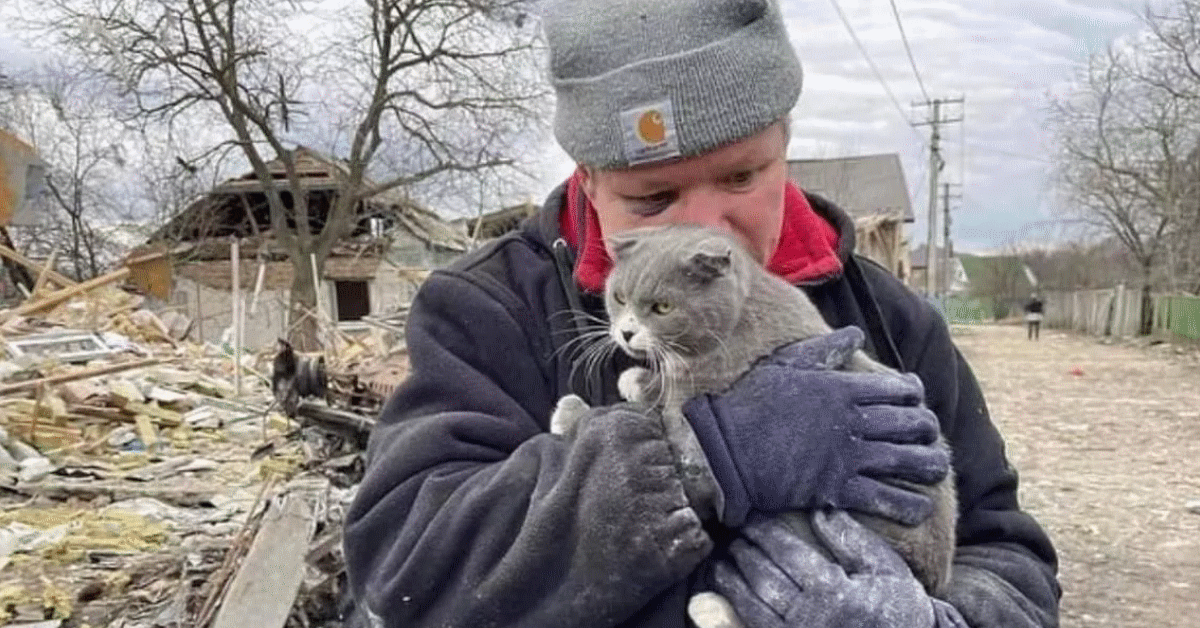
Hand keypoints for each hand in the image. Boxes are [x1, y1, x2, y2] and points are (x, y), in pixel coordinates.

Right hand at [682, 326, 949, 526]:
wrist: (724, 449)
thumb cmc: (751, 403)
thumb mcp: (786, 364)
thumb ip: (825, 349)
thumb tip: (855, 332)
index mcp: (842, 388)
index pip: (900, 389)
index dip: (915, 394)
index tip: (915, 399)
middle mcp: (853, 421)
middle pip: (912, 424)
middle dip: (928, 429)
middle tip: (928, 435)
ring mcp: (848, 456)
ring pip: (909, 460)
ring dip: (930, 465)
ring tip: (936, 468)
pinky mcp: (838, 488)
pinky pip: (887, 498)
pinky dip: (909, 505)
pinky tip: (919, 506)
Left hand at [711, 511, 965, 627]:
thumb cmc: (899, 604)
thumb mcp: (884, 567)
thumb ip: (851, 539)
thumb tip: (820, 509)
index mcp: (834, 592)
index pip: (786, 554)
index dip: (764, 533)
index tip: (752, 518)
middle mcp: (810, 618)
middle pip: (763, 579)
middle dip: (744, 554)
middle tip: (732, 535)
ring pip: (752, 608)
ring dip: (732, 584)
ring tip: (720, 565)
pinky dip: (734, 615)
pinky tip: (725, 600)